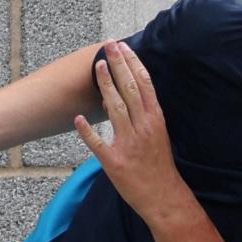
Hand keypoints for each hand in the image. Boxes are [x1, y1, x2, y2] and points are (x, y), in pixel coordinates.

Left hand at [74, 41, 193, 226]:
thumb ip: (141, 113)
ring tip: (97, 66)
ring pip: (115, 108)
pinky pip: (98, 143)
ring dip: (105, 85)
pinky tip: (78, 118)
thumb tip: (117, 94)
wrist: (163, 196)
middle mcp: (143, 127)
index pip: (144, 84)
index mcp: (155, 118)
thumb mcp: (156, 133)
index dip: (133, 63)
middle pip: (129, 89)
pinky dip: (87, 131)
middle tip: (108, 45)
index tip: (123, 46)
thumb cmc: (158, 164)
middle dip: (118, 64)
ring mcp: (129, 144)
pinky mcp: (114, 162)